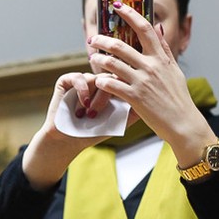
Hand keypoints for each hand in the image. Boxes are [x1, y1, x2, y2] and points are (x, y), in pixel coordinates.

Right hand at [23, 72, 132, 190]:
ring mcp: (83, 80)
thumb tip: (151, 103)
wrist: (67, 141)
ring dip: (94, 98)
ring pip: (97, 79)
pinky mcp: (67, 81)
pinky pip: (79, 78)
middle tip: (97, 114)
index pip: (123, 79)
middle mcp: (98, 83)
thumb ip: (132, 113)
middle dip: (106, 96)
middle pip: (112, 77)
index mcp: (111, 90)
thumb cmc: (92, 133)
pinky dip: (82, 90)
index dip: (125, 86)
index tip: (122, 101)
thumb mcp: (116, 123)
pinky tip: (82, 104)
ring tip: (88, 114)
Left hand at [87, 1, 216, 166]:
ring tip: (92, 59)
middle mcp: (151, 66)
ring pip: (112, 64)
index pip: (145, 29)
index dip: (130, 15)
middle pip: (121, 45)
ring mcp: (142, 81)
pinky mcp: (135, 97)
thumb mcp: (174, 70)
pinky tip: (97, 81)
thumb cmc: (178, 97)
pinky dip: (101, 81)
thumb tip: (158, 28)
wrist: (183, 122)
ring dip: (98, 60)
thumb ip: (165, 49)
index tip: (117, 6)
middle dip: (103, 40)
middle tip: (93, 39)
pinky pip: (111, 85)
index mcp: (161, 57)